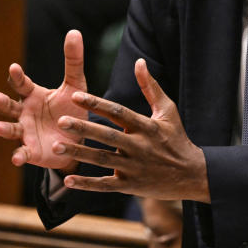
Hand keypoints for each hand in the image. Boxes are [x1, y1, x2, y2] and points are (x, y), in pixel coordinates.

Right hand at [0, 29, 90, 171]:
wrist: (77, 139)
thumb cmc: (71, 108)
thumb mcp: (76, 84)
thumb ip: (73, 61)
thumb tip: (74, 32)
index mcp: (33, 95)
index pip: (22, 84)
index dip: (17, 76)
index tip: (14, 67)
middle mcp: (24, 113)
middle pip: (9, 106)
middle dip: (2, 102)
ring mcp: (25, 132)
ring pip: (10, 129)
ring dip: (3, 129)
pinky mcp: (30, 151)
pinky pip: (22, 153)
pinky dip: (19, 156)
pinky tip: (17, 158)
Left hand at [52, 58, 209, 201]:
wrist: (191, 174)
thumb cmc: (176, 137)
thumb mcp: (167, 110)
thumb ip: (150, 86)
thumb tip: (139, 61)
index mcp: (147, 126)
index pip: (118, 112)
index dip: (97, 104)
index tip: (75, 96)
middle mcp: (140, 147)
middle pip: (107, 136)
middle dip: (84, 129)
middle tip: (61, 121)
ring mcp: (135, 168)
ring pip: (103, 160)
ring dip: (79, 154)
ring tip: (56, 147)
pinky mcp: (131, 186)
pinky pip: (105, 185)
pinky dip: (86, 184)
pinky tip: (67, 180)